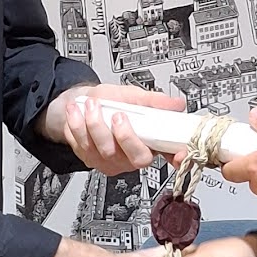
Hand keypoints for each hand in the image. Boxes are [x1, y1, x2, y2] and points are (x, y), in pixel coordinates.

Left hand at [37, 82, 185, 175]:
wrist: (83, 104)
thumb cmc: (110, 102)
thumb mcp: (134, 96)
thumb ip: (154, 101)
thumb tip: (176, 104)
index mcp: (151, 143)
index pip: (171, 156)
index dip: (178, 157)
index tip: (179, 153)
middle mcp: (133, 156)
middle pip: (137, 158)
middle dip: (125, 136)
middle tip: (118, 115)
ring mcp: (112, 160)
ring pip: (106, 151)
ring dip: (95, 124)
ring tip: (91, 105)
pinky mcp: (91, 160)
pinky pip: (84, 148)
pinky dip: (77, 127)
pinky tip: (76, 114)